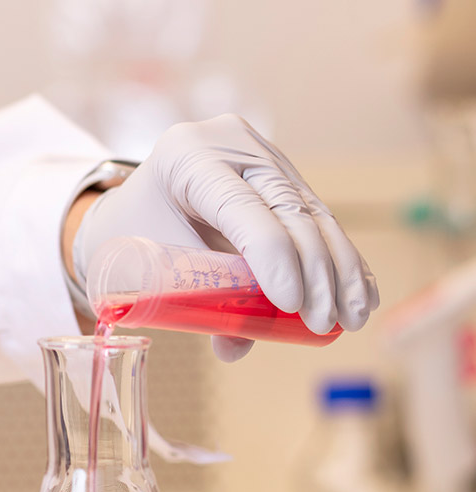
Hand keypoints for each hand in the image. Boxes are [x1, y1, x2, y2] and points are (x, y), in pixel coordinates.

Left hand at [72, 114, 379, 360]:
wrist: (129, 206)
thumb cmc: (131, 236)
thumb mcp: (150, 266)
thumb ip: (194, 303)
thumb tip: (235, 348)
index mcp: (186, 155)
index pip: (241, 206)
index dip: (273, 255)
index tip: (292, 305)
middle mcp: (230, 143)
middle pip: (287, 208)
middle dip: (315, 270)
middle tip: (325, 322)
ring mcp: (260, 154)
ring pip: (311, 213)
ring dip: (338, 270)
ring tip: (353, 318)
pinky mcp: (281, 173)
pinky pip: (316, 217)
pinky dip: (340, 258)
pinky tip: (362, 292)